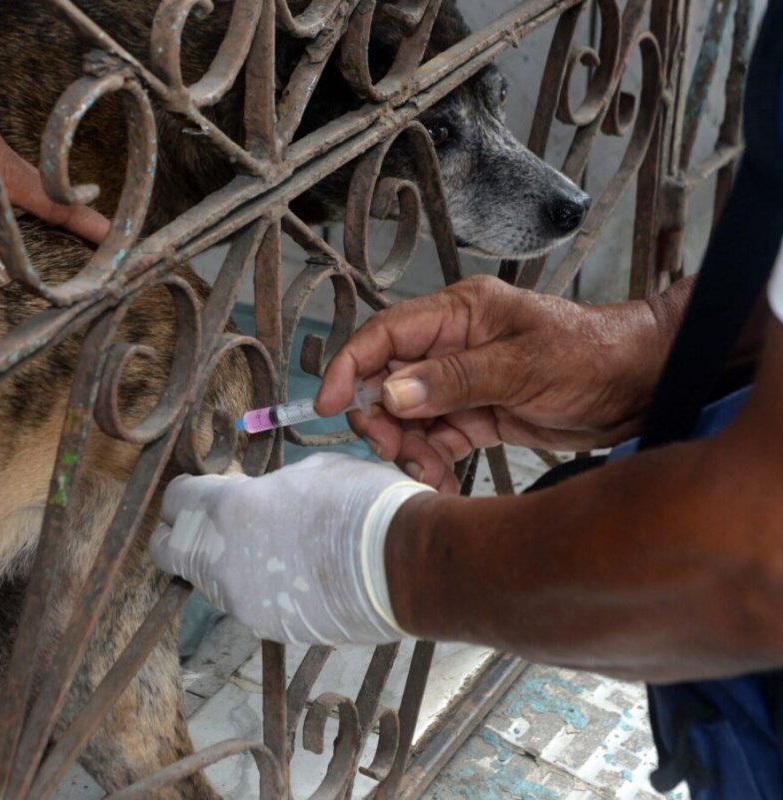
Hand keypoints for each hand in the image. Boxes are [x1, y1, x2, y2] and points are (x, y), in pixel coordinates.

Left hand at [0, 0, 109, 285]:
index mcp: (3, 173)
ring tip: (44, 247)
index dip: (85, 227)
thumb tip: (2, 276)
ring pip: (12, 198)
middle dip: (68, 225)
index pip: (56, 207)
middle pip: (43, 202)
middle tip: (90, 249)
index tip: (111, 244)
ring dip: (29, 222)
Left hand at [150, 453, 432, 644]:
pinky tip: (294, 576)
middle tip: (213, 525)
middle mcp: (220, 560)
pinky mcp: (268, 628)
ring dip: (224, 563)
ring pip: (209, 580)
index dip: (187, 494)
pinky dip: (259, 590)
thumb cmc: (360, 503)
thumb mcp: (308, 472)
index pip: (175, 501)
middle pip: (170, 550)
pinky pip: (247, 604)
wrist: (405, 564)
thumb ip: (268, 488)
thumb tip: (261, 495)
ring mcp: (241, 601)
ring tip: (268, 549)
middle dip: (182, 536)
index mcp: (225, 509)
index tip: (202, 491)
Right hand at [314, 276, 670, 490]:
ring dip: (407, 448)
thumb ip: (453, 380)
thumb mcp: (521, 365)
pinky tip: (442, 481)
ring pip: (408, 417)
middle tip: (392, 448)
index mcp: (458, 314)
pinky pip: (437, 440)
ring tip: (428, 471)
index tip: (329, 404)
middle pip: (388, 381)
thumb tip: (392, 392)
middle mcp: (453, 345)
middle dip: (382, 419)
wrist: (641, 386)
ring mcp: (464, 382)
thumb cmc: (592, 354)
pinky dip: (432, 463)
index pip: (384, 335)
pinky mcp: (478, 414)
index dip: (349, 367)